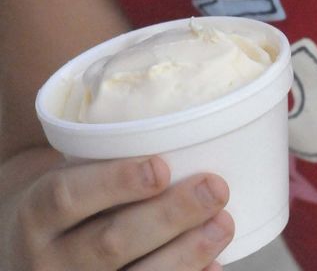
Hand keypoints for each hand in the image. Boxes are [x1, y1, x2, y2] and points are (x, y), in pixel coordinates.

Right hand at [9, 155, 232, 269]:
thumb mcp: (69, 171)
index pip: (68, 197)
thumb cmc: (69, 197)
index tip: (161, 167)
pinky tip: (214, 264)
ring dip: (185, 254)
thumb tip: (192, 122)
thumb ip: (109, 156)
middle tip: (215, 189)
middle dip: (168, 217)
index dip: (116, 182)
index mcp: (37, 213)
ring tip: (222, 225)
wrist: (31, 246)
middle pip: (109, 243)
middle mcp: (49, 259)